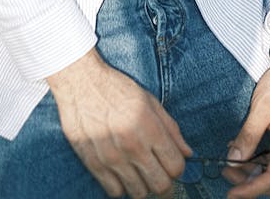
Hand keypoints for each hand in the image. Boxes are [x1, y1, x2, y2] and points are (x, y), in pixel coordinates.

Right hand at [47, 49, 191, 198]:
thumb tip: (188, 153)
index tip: (172, 163)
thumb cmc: (117, 88)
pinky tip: (121, 172)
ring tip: (139, 171)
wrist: (81, 82)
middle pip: (160, 186)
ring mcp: (112, 157)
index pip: (176, 166)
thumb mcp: (150, 101)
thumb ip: (171, 128)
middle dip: (164, 182)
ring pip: (138, 192)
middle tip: (158, 173)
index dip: (178, 168)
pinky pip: (114, 192)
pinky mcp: (93, 163)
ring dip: (142, 185)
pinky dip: (121, 187)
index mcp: (150, 127)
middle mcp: (132, 145)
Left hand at [223, 55, 269, 197]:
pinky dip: (257, 160)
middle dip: (249, 183)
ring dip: (252, 172)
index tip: (232, 194)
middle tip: (225, 174)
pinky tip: (241, 152)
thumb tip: (233, 158)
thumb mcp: (261, 108)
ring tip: (229, 162)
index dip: (251, 190)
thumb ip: (248, 136)